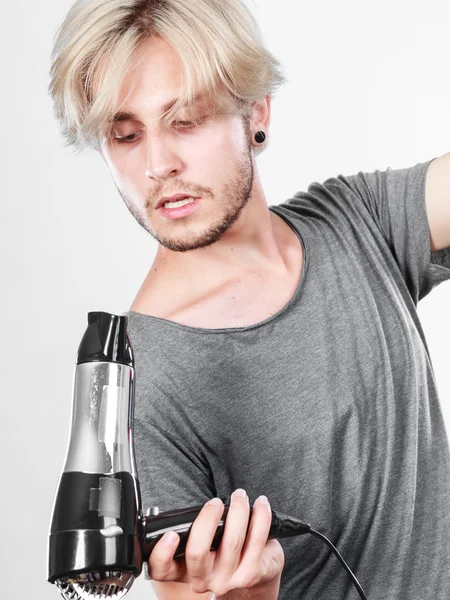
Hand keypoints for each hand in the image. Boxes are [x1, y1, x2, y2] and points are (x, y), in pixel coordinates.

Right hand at [147, 488, 284, 596]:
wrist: (257, 572)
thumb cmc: (224, 549)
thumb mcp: (204, 543)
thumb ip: (194, 530)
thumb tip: (198, 505)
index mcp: (183, 570)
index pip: (162, 569)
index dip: (162, 553)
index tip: (171, 533)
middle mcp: (201, 579)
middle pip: (197, 552)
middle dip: (207, 519)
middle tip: (215, 502)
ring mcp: (226, 580)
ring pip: (230, 541)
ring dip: (237, 510)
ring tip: (240, 496)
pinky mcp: (249, 575)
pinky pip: (256, 540)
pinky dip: (260, 517)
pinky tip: (260, 504)